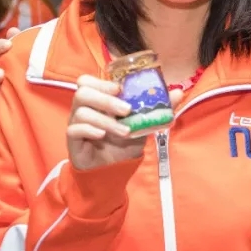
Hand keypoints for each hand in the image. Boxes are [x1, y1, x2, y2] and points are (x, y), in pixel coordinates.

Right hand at [66, 76, 181, 170]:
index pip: (89, 80)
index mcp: (98, 99)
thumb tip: (178, 92)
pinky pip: (74, 129)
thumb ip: (158, 108)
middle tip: (126, 110)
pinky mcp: (73, 140)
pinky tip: (103, 135)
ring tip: (124, 132)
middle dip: (106, 99)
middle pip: (83, 91)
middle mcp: (84, 107)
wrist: (114, 170)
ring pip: (81, 111)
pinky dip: (90, 129)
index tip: (120, 88)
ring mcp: (76, 122)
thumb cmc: (124, 142)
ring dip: (105, 119)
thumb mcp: (143, 124)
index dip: (102, 81)